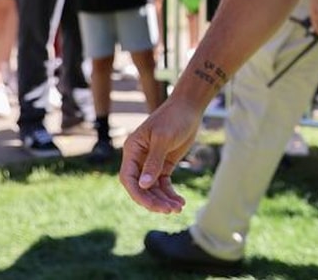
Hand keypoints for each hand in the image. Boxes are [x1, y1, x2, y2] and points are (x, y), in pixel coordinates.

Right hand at [119, 95, 202, 212]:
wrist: (189, 107)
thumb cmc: (174, 118)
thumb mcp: (163, 138)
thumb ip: (154, 162)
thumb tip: (143, 185)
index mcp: (132, 150)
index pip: (128, 178)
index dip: (138, 194)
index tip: (152, 205)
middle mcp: (139, 158)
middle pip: (141, 187)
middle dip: (153, 200)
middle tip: (169, 210)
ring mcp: (151, 163)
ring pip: (153, 188)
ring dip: (163, 200)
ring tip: (178, 208)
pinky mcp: (164, 165)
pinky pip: (163, 184)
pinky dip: (170, 194)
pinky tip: (180, 202)